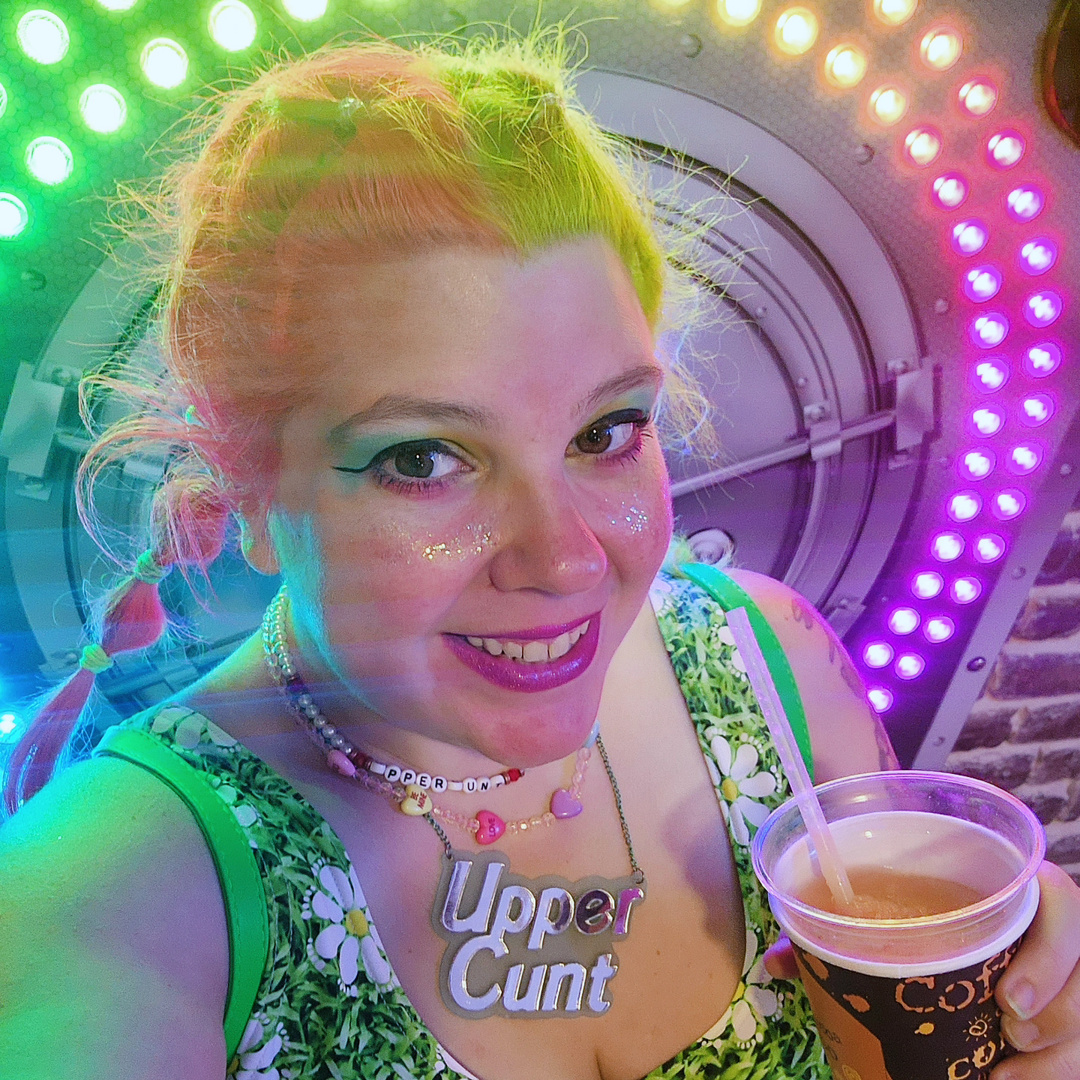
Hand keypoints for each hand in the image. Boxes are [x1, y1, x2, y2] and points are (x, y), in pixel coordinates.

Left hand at [763, 862, 1079, 1078]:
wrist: (964, 951)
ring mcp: (1067, 981)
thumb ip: (840, 933)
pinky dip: (1053, 1072)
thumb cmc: (922, 925)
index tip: (1009, 997)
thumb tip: (780, 960)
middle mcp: (1050, 936)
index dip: (1050, 942)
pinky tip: (1011, 1079)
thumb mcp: (891, 922)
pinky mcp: (1068, 1022)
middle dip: (1057, 1008)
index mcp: (1011, 892)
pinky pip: (1079, 1052)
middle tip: (1008, 1030)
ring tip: (1007, 1065)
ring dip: (1055, 1051)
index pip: (1058, 896)